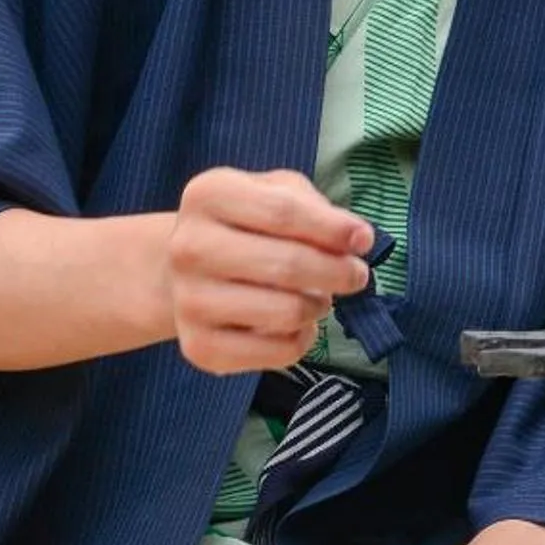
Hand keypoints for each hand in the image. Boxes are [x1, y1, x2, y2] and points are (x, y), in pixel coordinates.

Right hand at [162, 167, 373, 375]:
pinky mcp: (198, 348)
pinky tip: (301, 325)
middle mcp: (189, 247)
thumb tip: (356, 239)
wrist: (179, 272)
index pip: (283, 212)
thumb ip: (315, 207)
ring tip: (322, 297)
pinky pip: (275, 352)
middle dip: (336, 272)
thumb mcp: (276, 192)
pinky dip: (303, 340)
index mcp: (209, 195)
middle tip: (357, 275)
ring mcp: (189, 301)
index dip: (333, 229)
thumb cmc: (244, 223)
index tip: (364, 240)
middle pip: (286, 265)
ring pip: (285, 313)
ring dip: (319, 306)